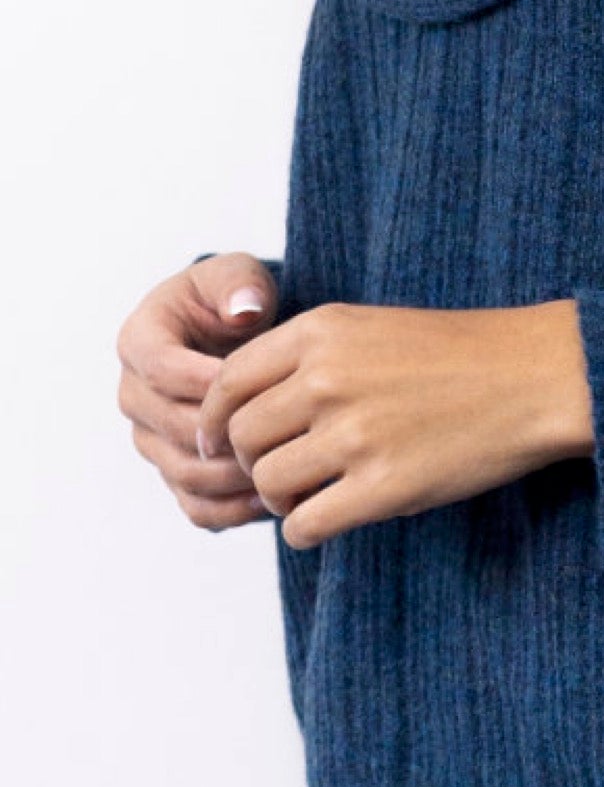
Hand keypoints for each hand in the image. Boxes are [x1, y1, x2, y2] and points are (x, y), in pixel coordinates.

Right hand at [116, 254, 281, 530]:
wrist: (235, 337)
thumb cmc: (235, 299)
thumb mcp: (238, 276)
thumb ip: (240, 284)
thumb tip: (245, 311)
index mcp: (139, 340)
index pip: (162, 368)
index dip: (208, 380)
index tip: (260, 383)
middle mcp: (135, 394)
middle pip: (172, 427)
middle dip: (227, 434)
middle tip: (282, 434)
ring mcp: (151, 437)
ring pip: (183, 472)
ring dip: (233, 477)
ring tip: (284, 468)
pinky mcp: (173, 470)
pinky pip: (194, 505)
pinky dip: (231, 510)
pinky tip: (273, 499)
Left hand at [195, 299, 596, 551]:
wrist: (531, 377)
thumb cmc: (454, 355)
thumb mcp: (369, 328)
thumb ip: (306, 358)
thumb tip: (239, 410)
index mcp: (320, 331)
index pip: (226, 382)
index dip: (213, 420)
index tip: (217, 443)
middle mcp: (327, 379)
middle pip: (242, 438)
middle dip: (251, 462)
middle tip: (280, 472)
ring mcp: (354, 434)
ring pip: (268, 484)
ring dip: (280, 499)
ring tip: (311, 493)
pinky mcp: (382, 487)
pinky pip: (305, 525)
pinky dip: (306, 529)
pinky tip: (330, 517)